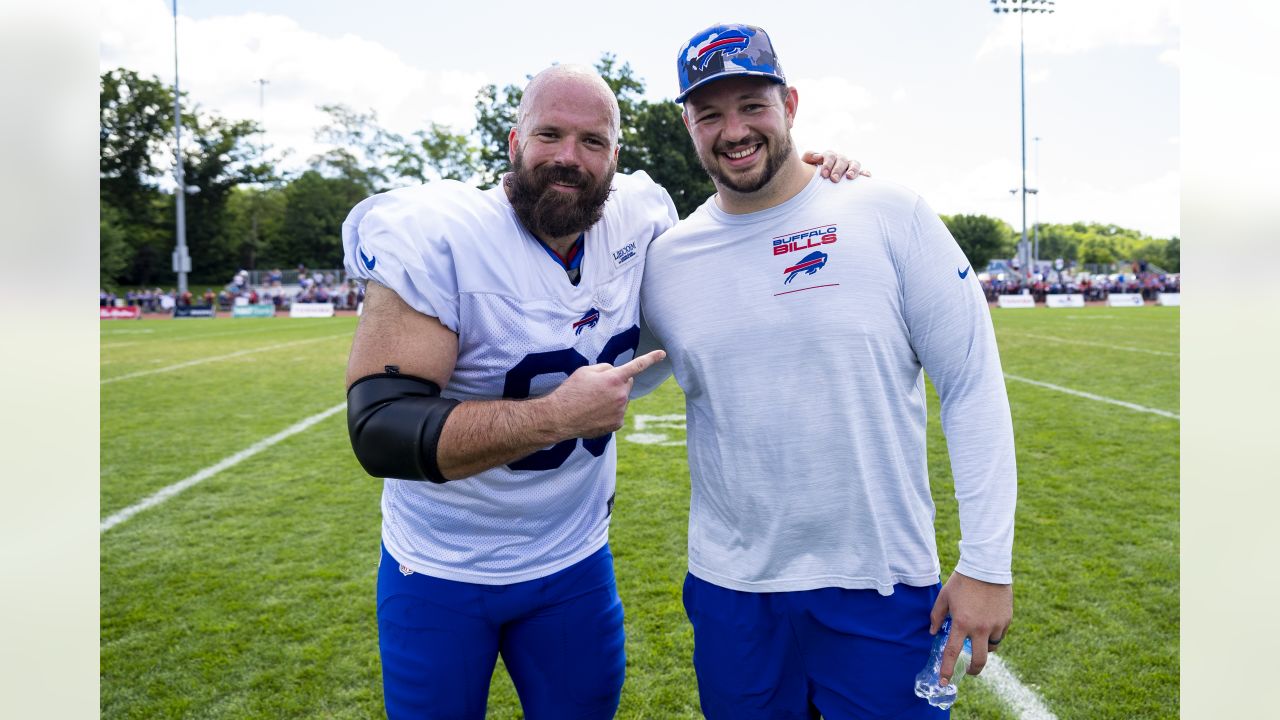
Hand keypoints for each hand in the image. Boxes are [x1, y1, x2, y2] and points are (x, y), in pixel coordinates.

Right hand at [546, 350, 666, 438]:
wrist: (560, 417)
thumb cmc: (571, 391)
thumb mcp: (585, 371)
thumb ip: (605, 368)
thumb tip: (615, 372)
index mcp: (614, 378)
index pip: (637, 365)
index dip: (651, 358)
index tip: (663, 354)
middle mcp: (621, 395)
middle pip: (627, 383)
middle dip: (618, 382)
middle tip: (598, 388)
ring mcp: (621, 411)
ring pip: (622, 399)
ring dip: (613, 398)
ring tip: (592, 402)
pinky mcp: (617, 424)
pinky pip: (618, 413)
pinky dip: (610, 412)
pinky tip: (595, 413)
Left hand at [801, 150, 871, 182]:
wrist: (813, 190)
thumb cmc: (809, 178)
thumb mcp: (805, 166)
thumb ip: (809, 158)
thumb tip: (818, 156)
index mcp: (828, 157)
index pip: (829, 155)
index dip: (827, 163)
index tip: (824, 175)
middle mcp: (840, 161)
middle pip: (842, 159)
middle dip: (838, 169)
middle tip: (834, 179)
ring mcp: (849, 167)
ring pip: (854, 163)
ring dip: (853, 169)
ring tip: (849, 177)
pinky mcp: (858, 176)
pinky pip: (864, 173)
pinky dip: (865, 173)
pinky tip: (866, 177)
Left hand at [929, 572, 1012, 684]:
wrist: (986, 567)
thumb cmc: (962, 581)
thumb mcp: (944, 597)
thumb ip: (936, 616)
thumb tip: (933, 633)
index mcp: (961, 623)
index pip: (952, 653)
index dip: (947, 670)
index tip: (943, 682)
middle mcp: (979, 628)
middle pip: (979, 660)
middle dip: (973, 670)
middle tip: (969, 670)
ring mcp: (995, 625)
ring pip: (991, 648)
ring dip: (984, 648)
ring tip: (978, 639)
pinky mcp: (1006, 620)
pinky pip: (1000, 635)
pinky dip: (993, 635)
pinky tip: (988, 625)